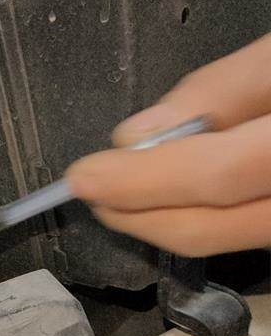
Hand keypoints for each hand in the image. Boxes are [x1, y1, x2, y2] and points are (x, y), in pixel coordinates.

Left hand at [67, 33, 270, 256]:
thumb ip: (220, 91)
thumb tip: (140, 135)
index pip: (216, 174)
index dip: (140, 180)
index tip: (85, 175)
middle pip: (212, 229)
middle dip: (136, 215)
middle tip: (94, 192)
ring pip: (227, 244)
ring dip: (162, 223)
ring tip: (123, 196)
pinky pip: (249, 237)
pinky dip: (204, 221)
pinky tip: (175, 200)